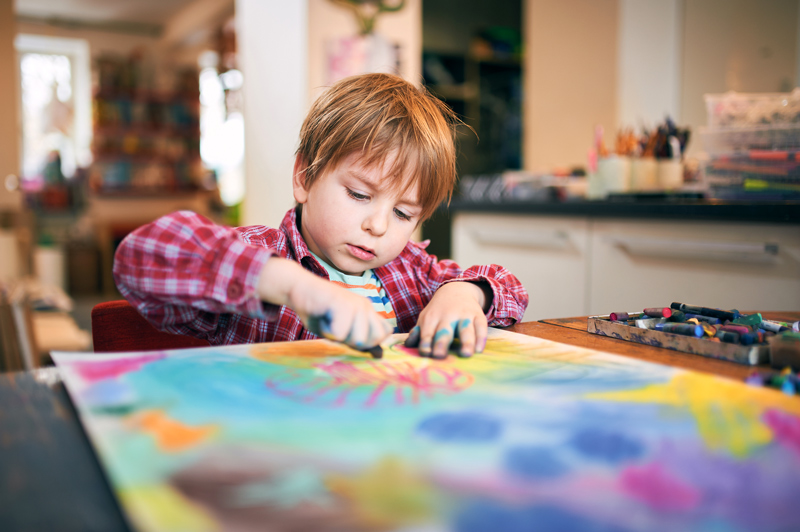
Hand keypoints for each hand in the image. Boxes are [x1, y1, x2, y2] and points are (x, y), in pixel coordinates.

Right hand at [258, 257, 390, 348]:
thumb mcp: (341, 331)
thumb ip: (359, 340)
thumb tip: (379, 356)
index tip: (348, 333)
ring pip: (358, 340)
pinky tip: (321, 317)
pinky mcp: (343, 303)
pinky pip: (340, 334)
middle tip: (337, 328)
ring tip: (329, 322)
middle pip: (374, 340)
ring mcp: (356, 303)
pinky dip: (326, 331)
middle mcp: (366, 306)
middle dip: (353, 342)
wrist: (298, 289)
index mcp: (368, 311)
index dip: (368, 342)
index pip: (385, 333)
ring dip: (339, 338)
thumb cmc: (318, 313)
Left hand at [405, 281, 490, 358]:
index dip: (425, 342)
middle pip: (444, 331)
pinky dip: (481, 338)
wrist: (457, 290)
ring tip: (466, 354)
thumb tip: (408, 345)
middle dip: (441, 343)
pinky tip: (479, 350)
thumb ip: (418, 333)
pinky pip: (481, 327)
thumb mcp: (426, 319)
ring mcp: (464, 315)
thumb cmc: (438, 312)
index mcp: (432, 318)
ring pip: (465, 329)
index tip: (425, 353)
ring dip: (466, 342)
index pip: (427, 332)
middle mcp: (448, 316)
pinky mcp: (478, 316)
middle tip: (439, 355)